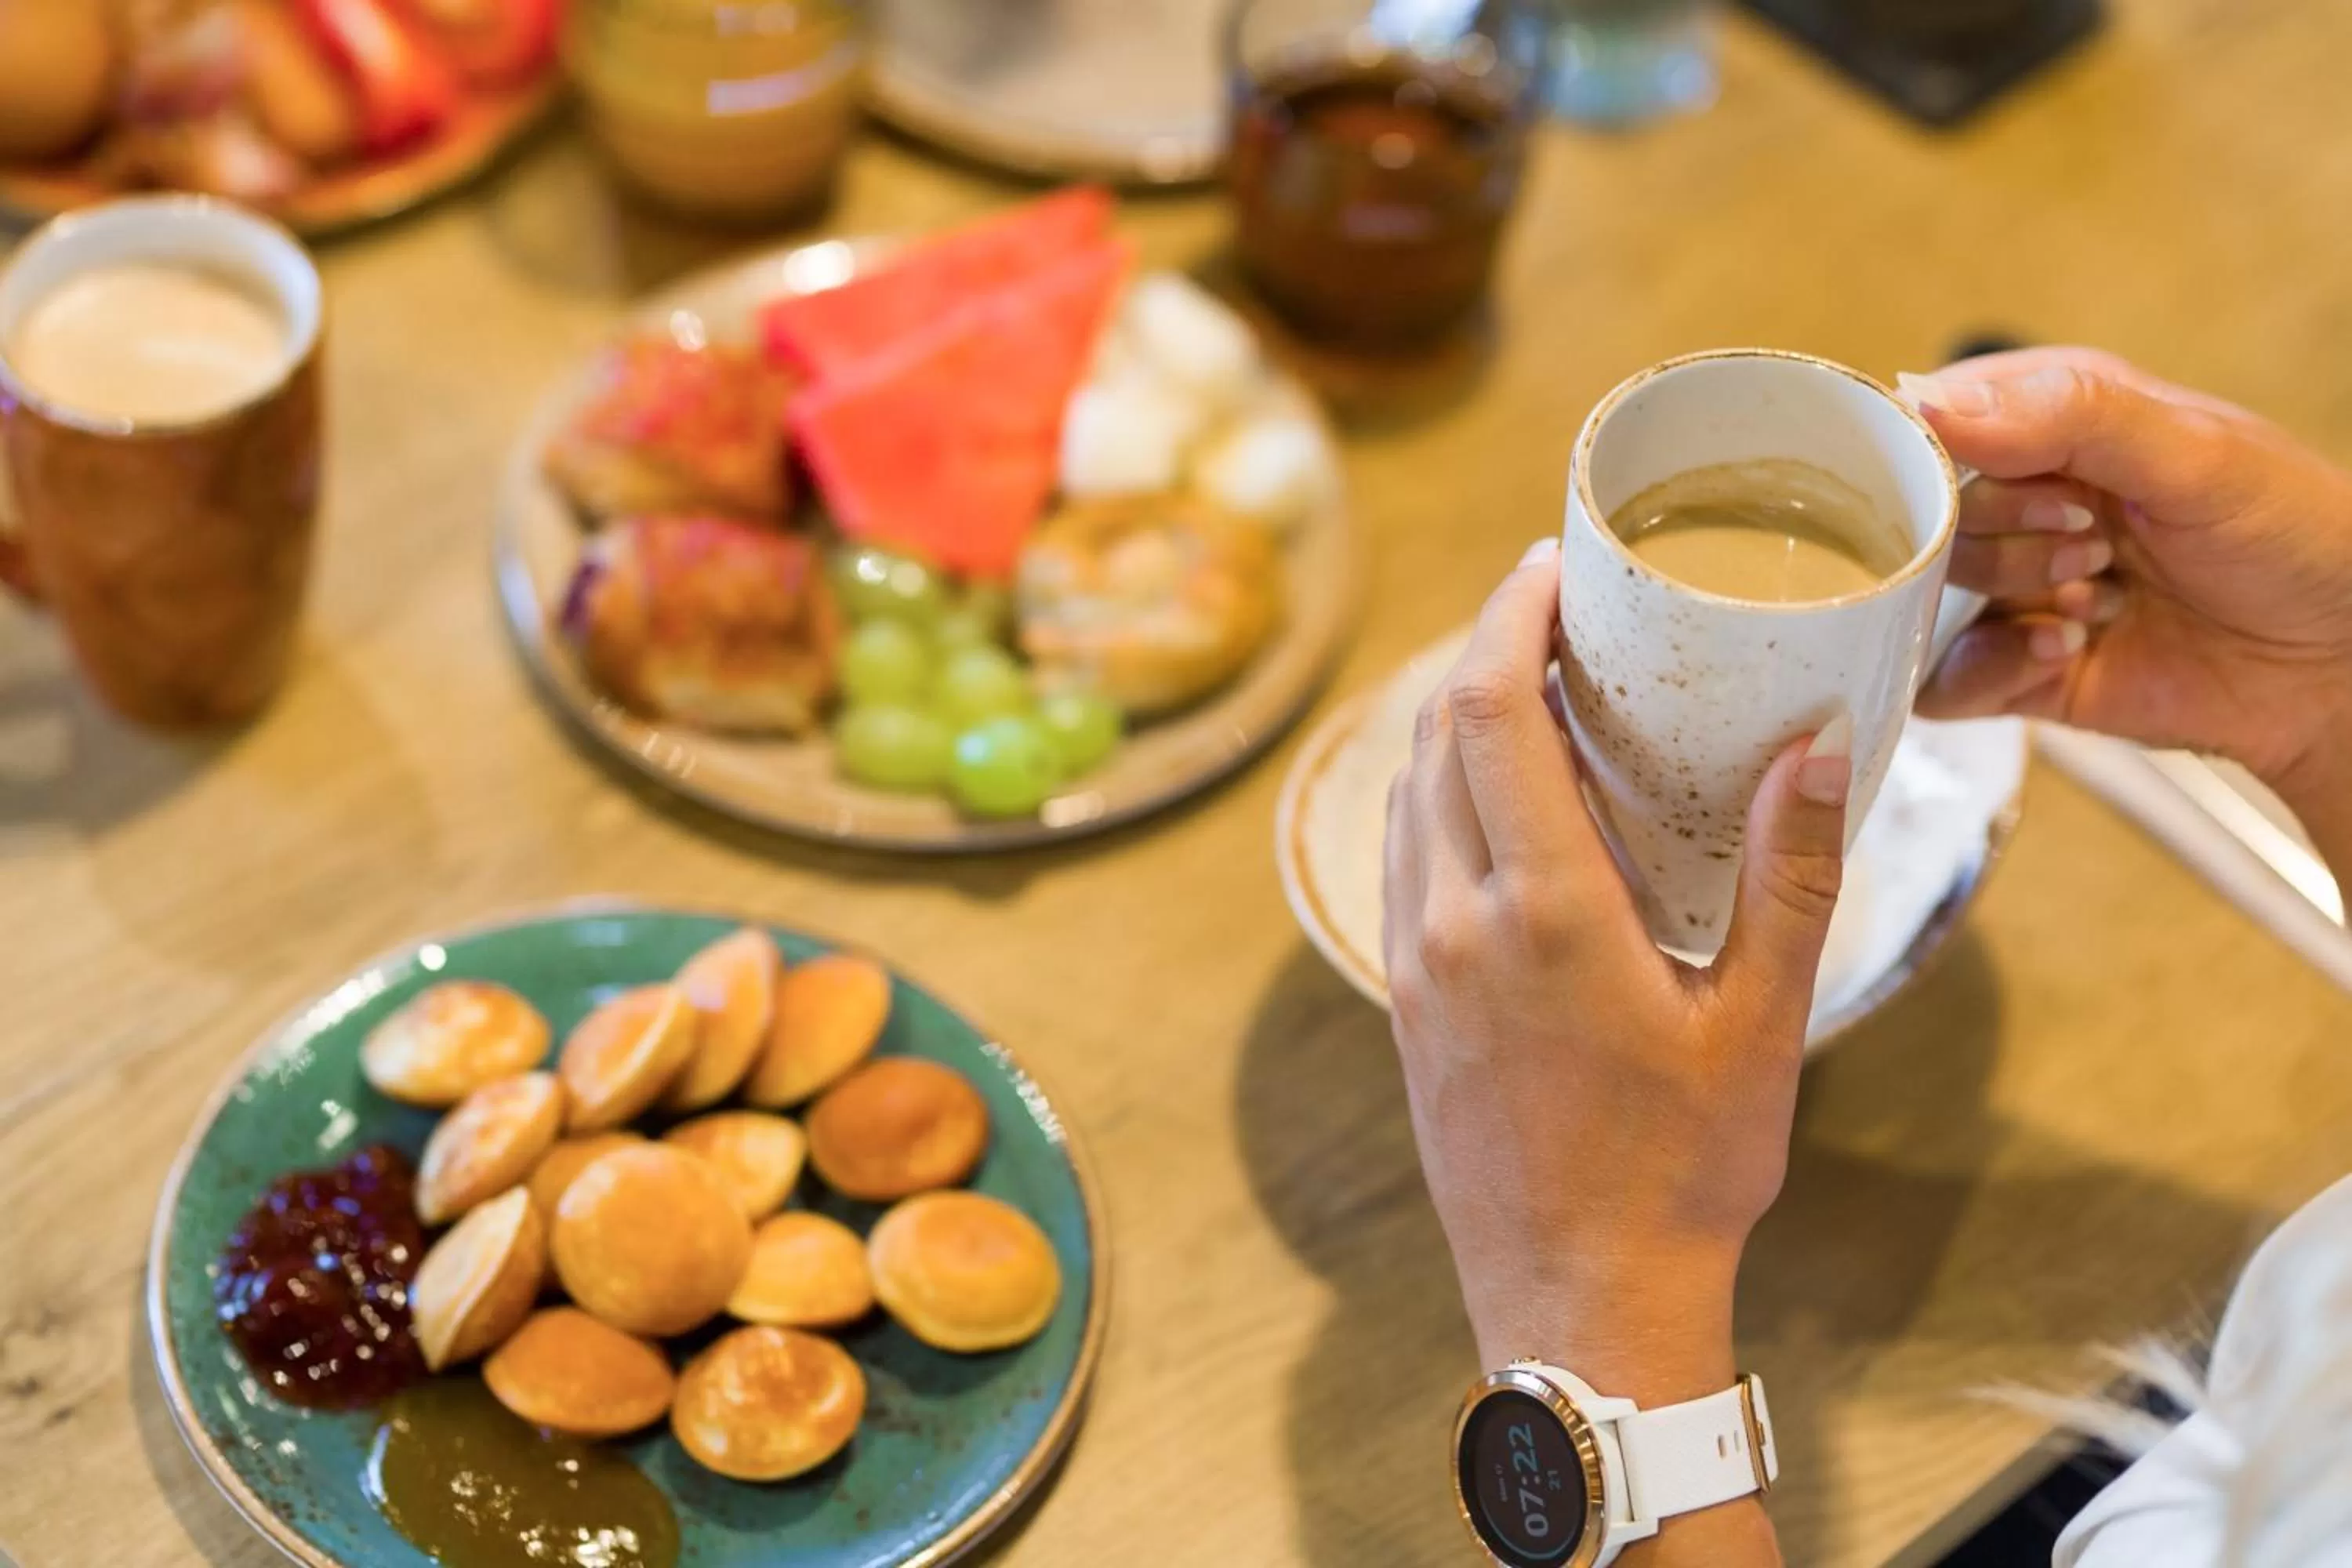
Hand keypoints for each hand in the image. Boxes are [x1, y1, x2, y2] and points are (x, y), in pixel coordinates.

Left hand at [1382, 539, 1852, 1407]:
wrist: (1578, 1301)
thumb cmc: (1680, 1173)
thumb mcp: (1761, 1024)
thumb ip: (1788, 876)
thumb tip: (1822, 745)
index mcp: (1544, 914)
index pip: (1493, 713)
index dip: (1510, 617)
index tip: (1548, 565)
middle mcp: (1454, 922)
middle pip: (1439, 732)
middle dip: (1487, 648)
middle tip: (1555, 609)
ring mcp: (1414, 963)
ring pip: (1407, 792)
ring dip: (1455, 720)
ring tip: (1532, 686)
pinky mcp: (1403, 1001)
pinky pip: (1401, 858)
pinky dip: (1437, 794)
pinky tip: (1495, 796)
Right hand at [1902, 348, 2351, 836]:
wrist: (2339, 666)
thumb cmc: (2295, 539)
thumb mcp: (2196, 454)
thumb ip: (2070, 416)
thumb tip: (1935, 406)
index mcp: (2054, 422)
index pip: (1934, 418)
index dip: (1944, 451)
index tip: (2012, 478)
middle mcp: (2023, 503)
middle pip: (1923, 514)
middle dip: (2001, 534)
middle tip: (2086, 541)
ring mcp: (2017, 588)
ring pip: (1926, 595)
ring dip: (2012, 597)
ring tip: (2092, 601)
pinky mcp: (2018, 671)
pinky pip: (1944, 680)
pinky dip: (1993, 671)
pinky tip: (2065, 653)